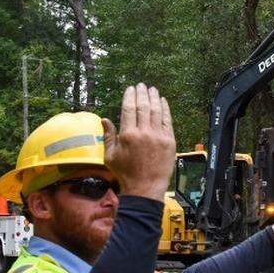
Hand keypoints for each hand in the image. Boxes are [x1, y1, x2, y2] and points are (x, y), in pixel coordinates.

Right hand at [102, 83, 175, 201]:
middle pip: (143, 107)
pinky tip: (163, 102)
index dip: (129, 97)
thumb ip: (108, 136)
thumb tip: (104, 119)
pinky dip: (165, 109)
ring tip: (152, 89)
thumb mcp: (110, 156)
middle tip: (141, 85)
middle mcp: (144, 133)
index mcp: (128, 135)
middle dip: (142, 94)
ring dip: (154, 98)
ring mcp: (158, 136)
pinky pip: (167, 121)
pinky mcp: (169, 141)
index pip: (129, 109)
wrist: (145, 187)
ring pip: (156, 111)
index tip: (130, 89)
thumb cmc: (125, 173)